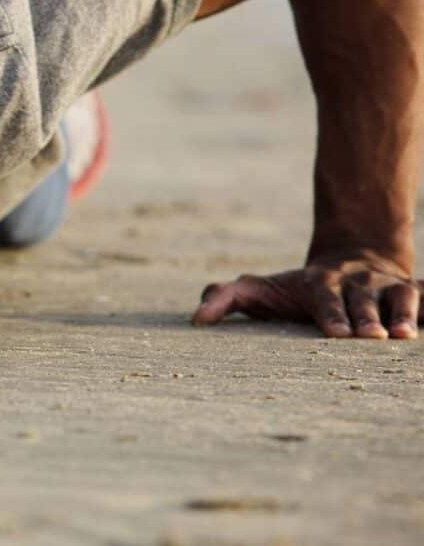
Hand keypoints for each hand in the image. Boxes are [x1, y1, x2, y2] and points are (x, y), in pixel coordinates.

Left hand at [192, 252, 418, 339]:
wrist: (350, 260)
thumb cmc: (296, 288)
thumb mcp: (259, 290)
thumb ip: (226, 298)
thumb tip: (195, 319)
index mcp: (320, 283)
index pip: (324, 299)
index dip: (331, 314)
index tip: (336, 334)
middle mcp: (357, 282)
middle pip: (363, 299)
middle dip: (366, 317)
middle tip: (371, 338)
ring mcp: (389, 285)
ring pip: (401, 297)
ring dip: (405, 313)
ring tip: (406, 335)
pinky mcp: (416, 291)